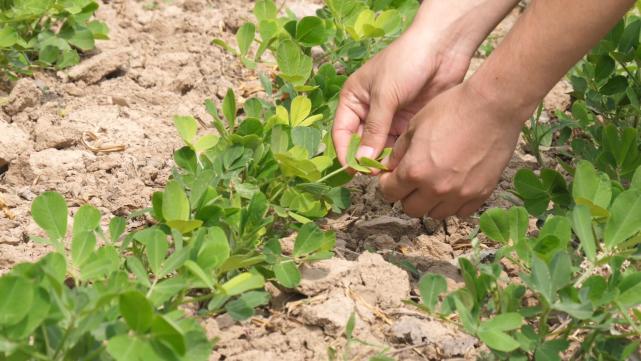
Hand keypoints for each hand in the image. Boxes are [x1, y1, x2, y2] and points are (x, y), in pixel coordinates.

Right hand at [332, 0, 521, 165]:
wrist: (443, 47)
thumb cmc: (407, 63)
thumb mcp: (385, 95)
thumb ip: (374, 129)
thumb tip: (362, 161)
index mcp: (354, 99)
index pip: (342, 132)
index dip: (345, 152)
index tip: (354, 171)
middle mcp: (368, 110)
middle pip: (360, 143)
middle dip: (366, 159)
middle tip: (375, 175)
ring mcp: (389, 117)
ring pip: (380, 147)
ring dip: (383, 160)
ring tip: (390, 172)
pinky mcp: (408, 122)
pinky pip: (398, 145)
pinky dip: (398, 156)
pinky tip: (404, 164)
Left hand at [378, 82, 532, 218]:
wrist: (493, 106)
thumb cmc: (451, 109)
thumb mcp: (415, 125)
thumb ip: (399, 152)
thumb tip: (390, 167)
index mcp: (414, 170)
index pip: (389, 193)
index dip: (387, 184)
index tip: (392, 177)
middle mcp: (435, 188)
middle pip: (411, 209)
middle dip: (406, 195)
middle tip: (412, 180)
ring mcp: (460, 194)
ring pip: (435, 214)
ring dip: (430, 202)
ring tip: (434, 182)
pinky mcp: (481, 194)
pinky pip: (461, 211)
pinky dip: (453, 203)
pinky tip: (454, 185)